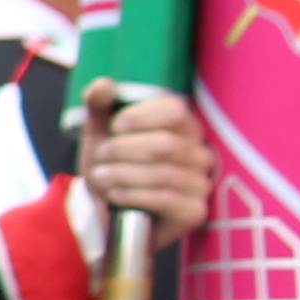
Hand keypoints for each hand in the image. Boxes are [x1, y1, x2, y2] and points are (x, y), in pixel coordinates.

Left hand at [73, 84, 213, 247]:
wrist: (103, 215)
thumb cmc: (109, 168)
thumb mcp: (99, 134)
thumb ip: (99, 106)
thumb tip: (103, 84)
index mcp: (181, 128)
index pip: (175, 110)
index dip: (141, 116)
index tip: (115, 126)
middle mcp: (198, 154)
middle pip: (166, 144)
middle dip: (122, 150)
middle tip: (100, 157)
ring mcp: (200, 184)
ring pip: (164, 173)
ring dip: (122, 174)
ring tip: (100, 177)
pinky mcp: (194, 212)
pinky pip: (168, 199)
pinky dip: (134, 195)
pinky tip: (115, 195)